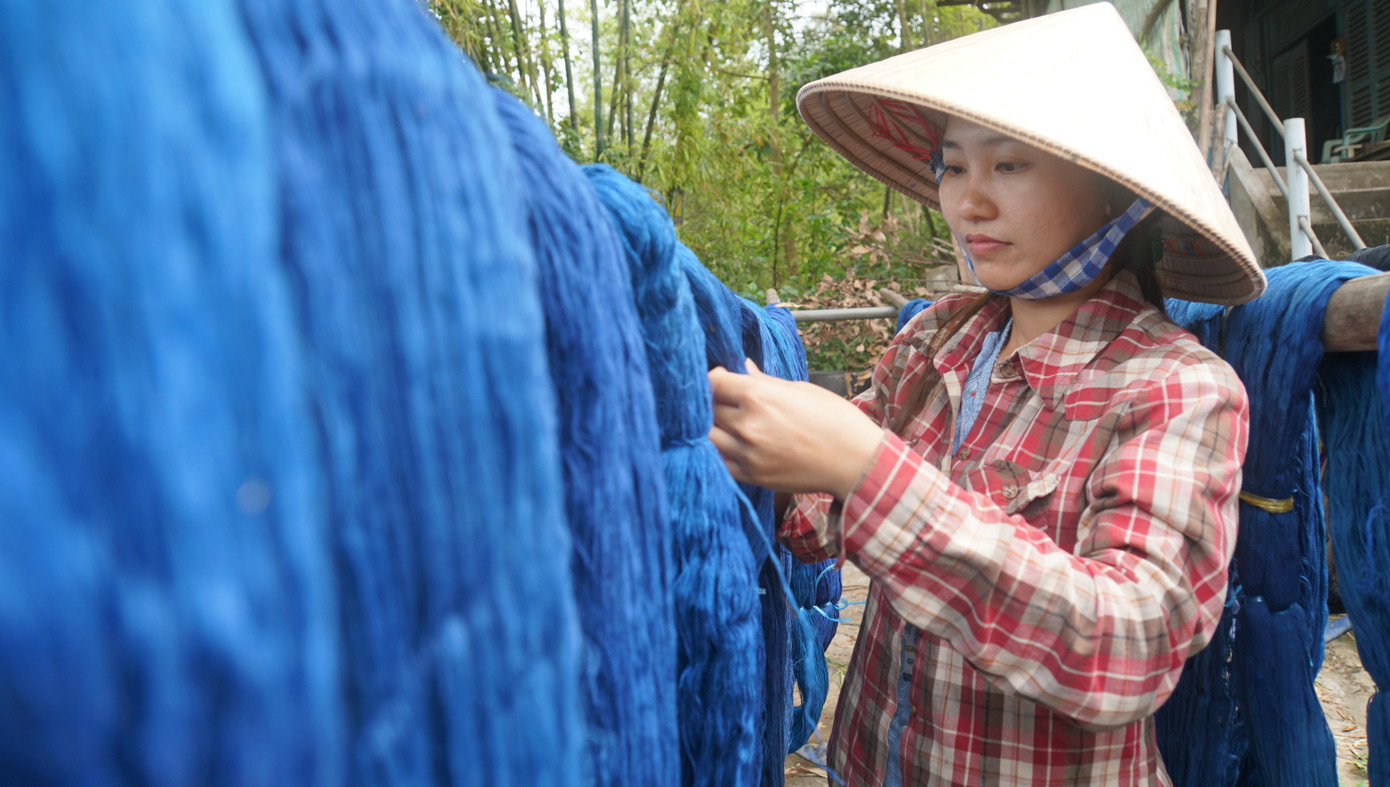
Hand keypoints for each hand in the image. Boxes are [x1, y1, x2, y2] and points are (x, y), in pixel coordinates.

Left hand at [708, 360, 884, 498]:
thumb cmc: (834, 420)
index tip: (722, 379)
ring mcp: (746, 453)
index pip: (713, 381)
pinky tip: (731, 444)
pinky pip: (718, 461)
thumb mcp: (800, 390)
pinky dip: (719, 450)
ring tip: (727, 422)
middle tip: (726, 400)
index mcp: (758, 396)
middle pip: (707, 408)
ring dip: (713, 426)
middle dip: (712, 401)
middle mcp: (747, 424)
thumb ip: (764, 381)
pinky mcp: (750, 476)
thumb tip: (743, 367)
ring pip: (707, 435)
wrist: (855, 461)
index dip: (714, 377)